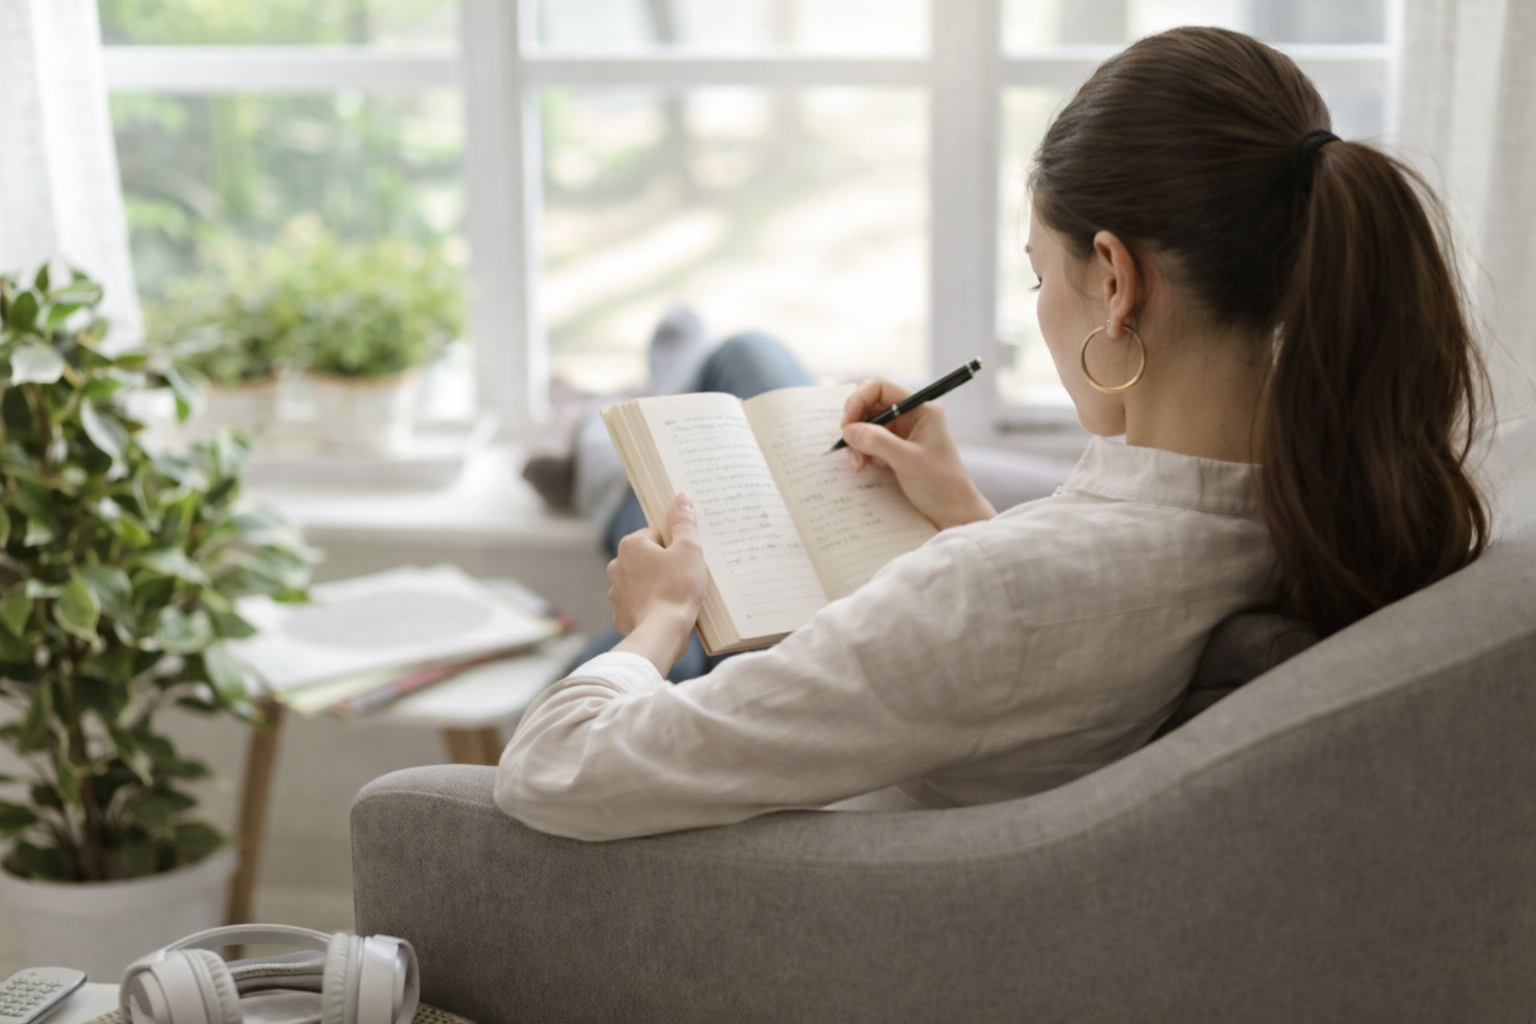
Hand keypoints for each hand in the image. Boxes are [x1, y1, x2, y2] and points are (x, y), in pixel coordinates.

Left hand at [609, 492, 706, 673]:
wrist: (662, 632)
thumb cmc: (677, 589)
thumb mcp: (689, 549)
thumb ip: (684, 521)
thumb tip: (681, 497)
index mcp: (631, 545)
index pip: (657, 534)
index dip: (676, 545)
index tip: (686, 558)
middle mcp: (617, 565)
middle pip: (648, 557)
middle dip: (665, 564)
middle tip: (685, 577)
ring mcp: (616, 591)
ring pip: (642, 580)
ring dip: (657, 584)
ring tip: (677, 596)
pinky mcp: (620, 613)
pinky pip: (638, 603)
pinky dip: (650, 605)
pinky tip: (665, 611)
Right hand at [840, 378, 995, 529]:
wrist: (953, 513)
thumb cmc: (940, 484)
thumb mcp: (908, 461)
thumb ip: (878, 442)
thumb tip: (848, 430)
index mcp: (921, 408)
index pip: (881, 387)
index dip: (858, 400)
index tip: (846, 423)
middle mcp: (911, 415)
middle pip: (871, 405)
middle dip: (856, 424)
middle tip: (849, 445)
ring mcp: (903, 432)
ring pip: (867, 425)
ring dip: (857, 442)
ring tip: (859, 464)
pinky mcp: (896, 449)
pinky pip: (870, 442)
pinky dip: (862, 452)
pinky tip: (864, 467)